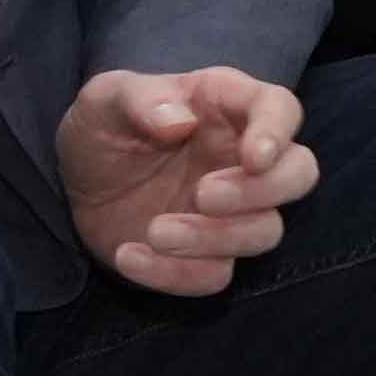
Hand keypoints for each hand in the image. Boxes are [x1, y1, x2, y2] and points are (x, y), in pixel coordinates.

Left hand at [61, 65, 315, 297]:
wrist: (77, 184)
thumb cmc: (103, 128)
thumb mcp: (104, 100)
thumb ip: (139, 99)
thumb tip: (179, 120)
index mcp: (227, 106)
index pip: (280, 108)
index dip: (278, 131)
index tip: (254, 157)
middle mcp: (242, 158)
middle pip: (298, 173)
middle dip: (261, 190)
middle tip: (204, 195)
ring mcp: (233, 212)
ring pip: (265, 232)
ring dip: (215, 238)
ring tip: (155, 231)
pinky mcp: (210, 254)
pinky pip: (217, 276)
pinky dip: (176, 273)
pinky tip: (130, 254)